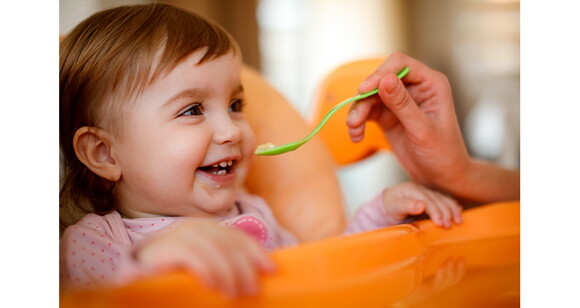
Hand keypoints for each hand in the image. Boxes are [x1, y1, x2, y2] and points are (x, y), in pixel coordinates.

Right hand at [135, 219, 274, 297]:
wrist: (134, 284)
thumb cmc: (173, 282)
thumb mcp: (205, 272)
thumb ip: (224, 268)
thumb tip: (257, 277)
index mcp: (205, 233)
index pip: (235, 236)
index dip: (254, 251)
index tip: (271, 269)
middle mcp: (192, 230)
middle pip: (225, 240)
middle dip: (243, 264)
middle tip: (252, 289)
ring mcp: (175, 237)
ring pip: (210, 246)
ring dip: (227, 270)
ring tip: (233, 293)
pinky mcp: (161, 250)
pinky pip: (189, 253)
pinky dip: (205, 268)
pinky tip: (213, 286)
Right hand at [346, 52, 469, 196]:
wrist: (441, 177)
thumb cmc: (442, 153)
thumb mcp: (422, 130)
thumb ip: (403, 104)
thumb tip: (384, 80)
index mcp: (431, 83)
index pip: (400, 64)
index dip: (380, 73)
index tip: (363, 90)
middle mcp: (414, 88)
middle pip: (380, 79)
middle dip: (365, 97)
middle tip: (354, 119)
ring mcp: (399, 101)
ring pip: (370, 96)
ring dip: (358, 111)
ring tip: (354, 130)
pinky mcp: (388, 115)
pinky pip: (367, 111)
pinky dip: (358, 122)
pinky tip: (356, 136)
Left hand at [381, 182, 461, 227]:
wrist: (387, 206)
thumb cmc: (389, 208)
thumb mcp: (393, 207)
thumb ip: (405, 205)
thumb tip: (422, 205)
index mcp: (411, 189)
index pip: (426, 199)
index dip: (435, 211)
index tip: (439, 223)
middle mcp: (421, 189)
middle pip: (437, 199)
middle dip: (445, 213)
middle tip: (448, 226)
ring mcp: (428, 192)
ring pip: (444, 199)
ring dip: (452, 210)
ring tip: (458, 222)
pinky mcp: (432, 198)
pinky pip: (445, 200)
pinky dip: (453, 207)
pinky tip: (459, 213)